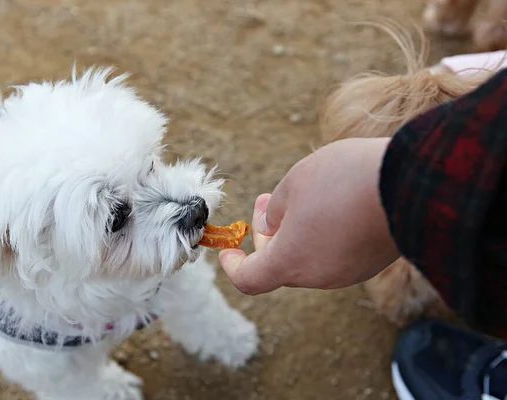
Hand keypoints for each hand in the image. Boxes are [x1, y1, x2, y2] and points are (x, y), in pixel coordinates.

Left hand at [219, 138, 399, 294]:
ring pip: (308, 259)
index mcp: (291, 261)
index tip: (229, 250)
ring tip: (302, 196)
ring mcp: (347, 272)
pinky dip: (322, 237)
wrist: (413, 182)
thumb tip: (270, 226)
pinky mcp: (370, 263)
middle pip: (280, 265)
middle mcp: (318, 276)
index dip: (234, 266)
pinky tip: (331, 206)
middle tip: (267, 202)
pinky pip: (334, 255)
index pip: (250, 280)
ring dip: (295, 234)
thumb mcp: (294, 183)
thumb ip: (274, 211)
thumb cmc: (344, 180)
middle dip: (267, 235)